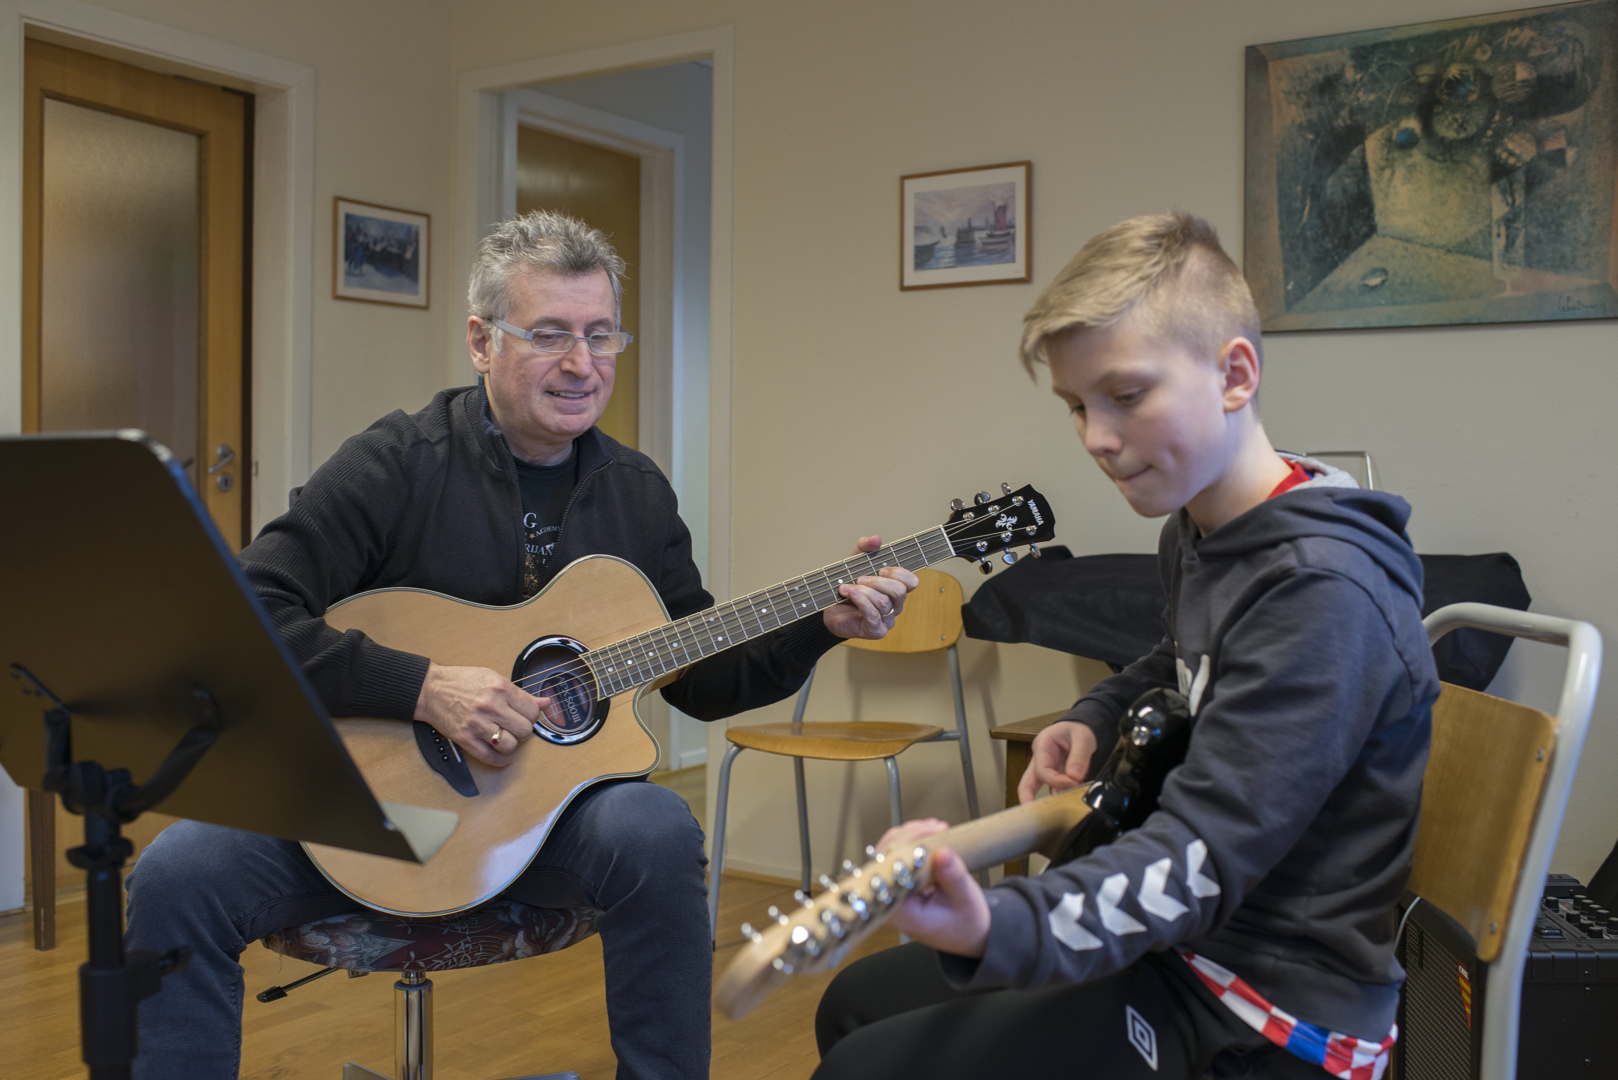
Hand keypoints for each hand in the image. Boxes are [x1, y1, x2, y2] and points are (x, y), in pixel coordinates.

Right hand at [413, 663, 549, 766]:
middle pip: (524, 730)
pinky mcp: (466, 738)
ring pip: (510, 745)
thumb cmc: (461, 682)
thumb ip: (521, 694)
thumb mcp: (494, 678)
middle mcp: (491, 706)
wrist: (430, 689)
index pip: (532, 711)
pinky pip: (490, 757)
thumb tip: (545, 703)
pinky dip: (501, 760)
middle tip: (515, 726)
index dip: (531, 715)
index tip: (525, 716)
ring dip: (511, 744)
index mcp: (500, 688)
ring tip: (505, 737)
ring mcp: (478, 724)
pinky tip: (502, 755)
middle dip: (523, 730)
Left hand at [822, 535, 920, 639]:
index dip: (899, 573)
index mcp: (895, 590)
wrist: (829, 612)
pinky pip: (873, 615)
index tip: (882, 569)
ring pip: (883, 602)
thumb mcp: (854, 562)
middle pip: (899, 591)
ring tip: (846, 587)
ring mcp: (887, 620)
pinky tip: (850, 593)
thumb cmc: (846, 588)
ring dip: (863, 591)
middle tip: (860, 579)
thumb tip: (876, 539)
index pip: (912, 582)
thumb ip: (865, 548)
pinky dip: (860, 601)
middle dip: (878, 582)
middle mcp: (894, 606)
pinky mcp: (875, 630)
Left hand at [880, 818, 990, 957]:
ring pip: (888, 852)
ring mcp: (890, 892)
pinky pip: (895, 856)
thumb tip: (942, 853)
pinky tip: (927, 834)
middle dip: (910, 837)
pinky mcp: (897, 883)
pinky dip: (911, 842)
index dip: (905, 848)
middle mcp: (888, 902)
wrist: (970, 933)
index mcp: (900, 912)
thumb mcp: (965, 899)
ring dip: (910, 836)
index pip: (890, 871)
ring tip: (936, 829)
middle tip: (937, 828)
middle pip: (884, 857)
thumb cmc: (966, 923)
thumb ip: (953, 877)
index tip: (928, 836)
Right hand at [1016, 720, 1097, 803]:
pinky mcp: (1056, 777)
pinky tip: (1071, 805)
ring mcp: (1047, 770)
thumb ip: (1079, 756)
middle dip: (1028, 800)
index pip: (1042, 770)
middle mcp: (1040, 760)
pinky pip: (1056, 791)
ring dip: (1053, 801)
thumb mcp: (1083, 737)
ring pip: (1042, 790)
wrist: (1084, 727)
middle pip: (1027, 784)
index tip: (1073, 783)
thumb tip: (1074, 777)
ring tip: (1066, 810)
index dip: (1056, 781)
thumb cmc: (1079, 729)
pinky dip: (1063, 798)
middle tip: (1034, 817)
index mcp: (1042, 746)